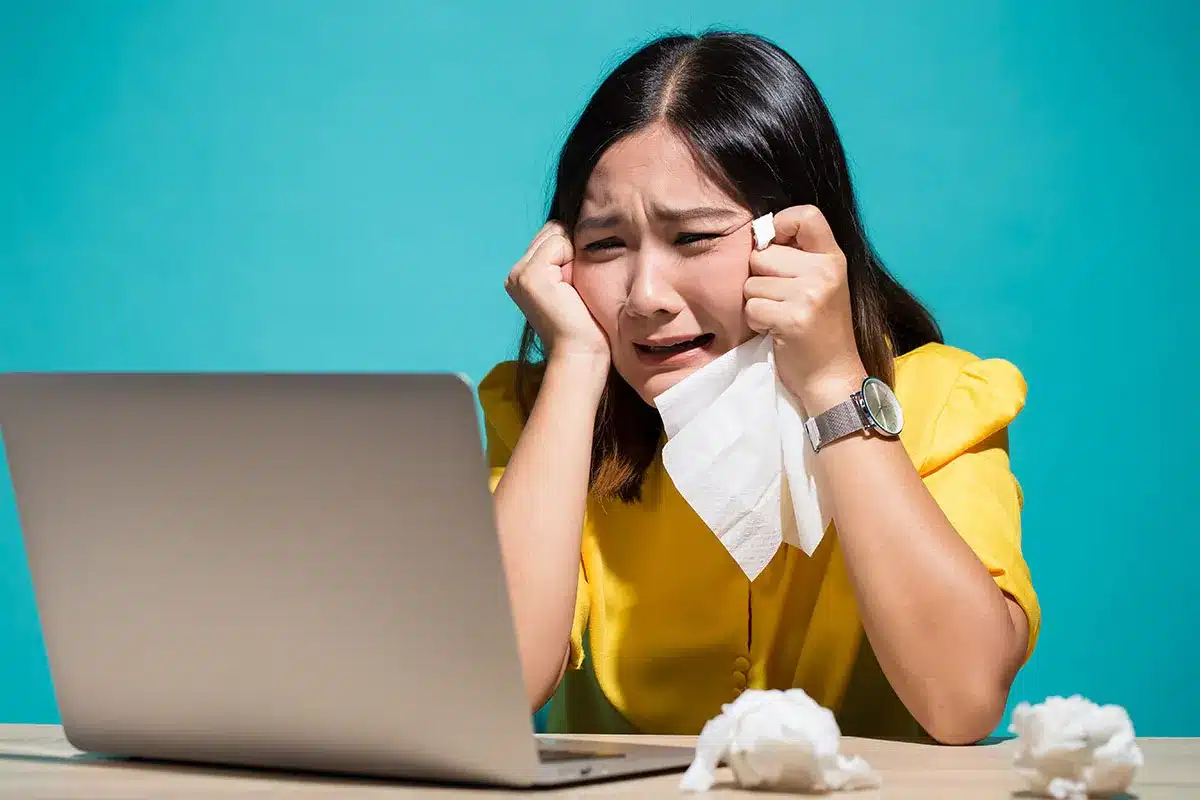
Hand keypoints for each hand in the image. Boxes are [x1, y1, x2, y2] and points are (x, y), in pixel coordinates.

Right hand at [505, 222, 609, 361]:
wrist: (580, 355)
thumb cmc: (586, 326)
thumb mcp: (573, 284)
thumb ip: (566, 257)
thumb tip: (578, 224)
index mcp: (523, 276)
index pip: (552, 236)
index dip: (572, 253)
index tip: (575, 288)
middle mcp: (515, 273)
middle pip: (553, 230)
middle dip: (572, 251)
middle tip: (574, 290)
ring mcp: (519, 273)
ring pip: (556, 234)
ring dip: (573, 256)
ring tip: (573, 290)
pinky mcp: (529, 275)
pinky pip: (559, 242)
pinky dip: (572, 260)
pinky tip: (570, 288)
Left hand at [743, 205, 866, 409]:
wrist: (833, 376)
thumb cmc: (820, 330)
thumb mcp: (822, 285)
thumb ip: (799, 258)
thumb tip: (758, 235)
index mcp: (833, 258)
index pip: (806, 215)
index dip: (780, 224)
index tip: (774, 244)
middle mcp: (824, 272)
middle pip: (762, 255)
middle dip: (760, 278)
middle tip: (781, 300)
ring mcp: (809, 295)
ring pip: (751, 284)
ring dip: (757, 303)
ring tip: (780, 317)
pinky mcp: (792, 319)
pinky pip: (751, 308)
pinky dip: (756, 322)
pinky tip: (775, 331)